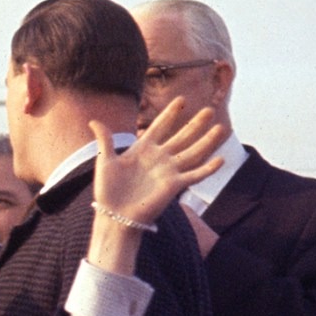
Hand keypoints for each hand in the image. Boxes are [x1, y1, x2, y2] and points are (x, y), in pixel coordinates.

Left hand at [87, 98, 225, 274]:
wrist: (113, 215)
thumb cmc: (107, 190)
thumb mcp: (105, 161)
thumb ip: (104, 140)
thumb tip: (94, 121)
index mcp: (142, 150)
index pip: (160, 127)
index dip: (170, 114)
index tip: (182, 99)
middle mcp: (159, 158)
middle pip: (181, 137)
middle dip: (195, 124)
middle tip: (210, 110)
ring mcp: (168, 171)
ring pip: (193, 153)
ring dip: (208, 141)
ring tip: (222, 128)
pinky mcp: (174, 186)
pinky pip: (194, 176)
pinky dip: (208, 169)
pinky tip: (221, 159)